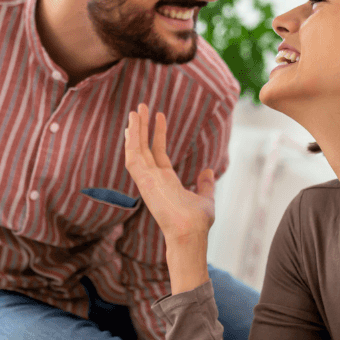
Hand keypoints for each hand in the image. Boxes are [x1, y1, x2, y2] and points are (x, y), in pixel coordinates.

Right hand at [124, 104, 214, 241]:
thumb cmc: (197, 222)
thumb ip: (205, 184)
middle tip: (140, 107)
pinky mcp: (143, 182)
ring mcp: (146, 180)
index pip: (157, 152)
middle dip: (141, 127)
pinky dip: (130, 143)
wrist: (191, 232)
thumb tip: (209, 171)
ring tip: (135, 110)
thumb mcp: (205, 198)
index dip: (157, 133)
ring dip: (134, 130)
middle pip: (143, 148)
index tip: (159, 115)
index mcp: (165, 181)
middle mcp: (153, 178)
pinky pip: (132, 159)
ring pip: (135, 150)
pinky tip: (131, 127)